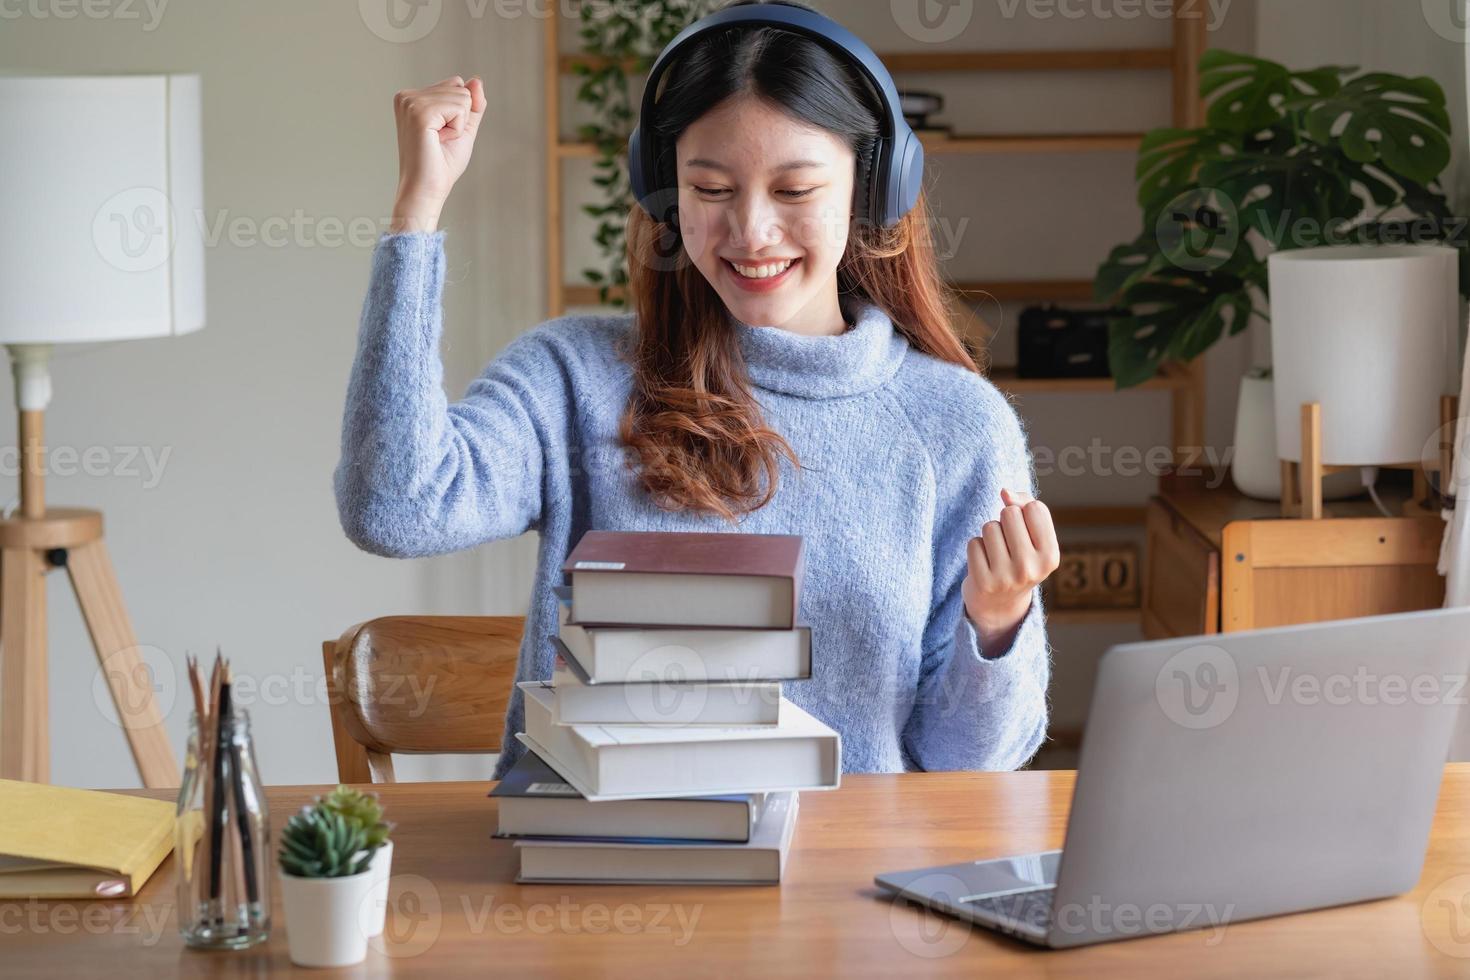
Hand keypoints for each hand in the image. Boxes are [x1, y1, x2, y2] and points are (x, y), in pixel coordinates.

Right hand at [390, 75, 486, 231]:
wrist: (426, 189)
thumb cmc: (441, 164)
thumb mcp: (463, 129)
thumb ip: (472, 105)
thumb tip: (476, 80)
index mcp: (412, 97)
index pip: (455, 84)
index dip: (459, 113)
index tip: (441, 135)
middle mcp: (407, 95)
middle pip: (459, 87)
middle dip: (460, 118)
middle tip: (439, 140)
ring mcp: (411, 102)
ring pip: (462, 96)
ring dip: (458, 125)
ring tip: (438, 141)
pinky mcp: (419, 112)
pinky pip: (459, 108)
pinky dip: (457, 129)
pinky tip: (438, 141)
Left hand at [962, 488, 1060, 655]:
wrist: (999, 604)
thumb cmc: (1018, 557)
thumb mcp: (1032, 535)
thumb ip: (1025, 504)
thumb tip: (1005, 492)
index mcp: (1051, 556)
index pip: (1034, 508)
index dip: (1024, 513)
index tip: (1024, 532)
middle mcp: (1032, 568)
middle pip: (1010, 513)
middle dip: (1005, 523)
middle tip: (1008, 546)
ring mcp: (1007, 577)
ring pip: (989, 527)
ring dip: (989, 536)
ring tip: (996, 555)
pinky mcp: (983, 582)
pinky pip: (973, 543)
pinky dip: (976, 549)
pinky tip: (984, 565)